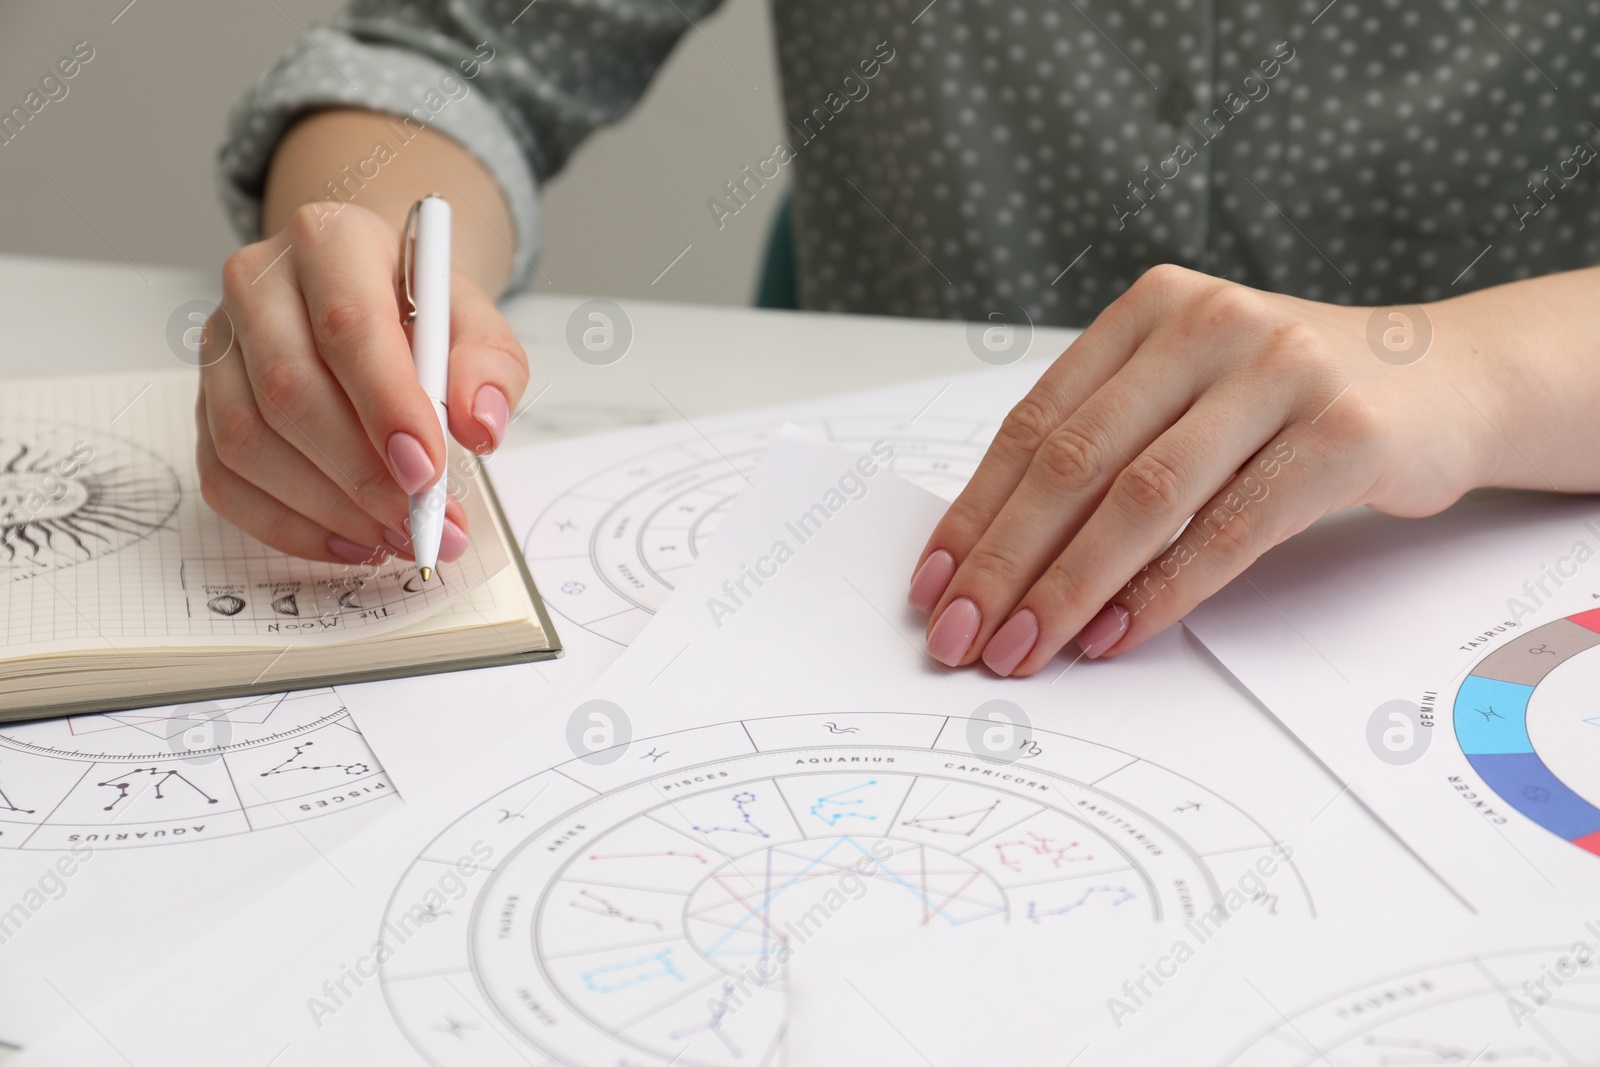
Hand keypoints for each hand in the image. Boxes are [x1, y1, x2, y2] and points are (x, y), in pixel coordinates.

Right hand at [197, 201, 527, 563]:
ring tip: (396, 534)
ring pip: (249, 441)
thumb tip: (481, 428)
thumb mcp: (475, 320)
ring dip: (328, 508)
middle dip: (362, 474)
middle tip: (422, 521)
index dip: (387, 406)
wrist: (372, 295)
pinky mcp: (205, 401)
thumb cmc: (420, 310)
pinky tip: (351, 541)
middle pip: (289, 390)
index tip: (428, 471)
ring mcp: (219, 344)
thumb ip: (490, 367)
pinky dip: (288, 526)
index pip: (348, 325)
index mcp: (329, 241)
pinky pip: (225, 478)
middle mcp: (257, 283)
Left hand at [908, 264, 1500, 674]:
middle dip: (1005, 562)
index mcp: (1152, 311)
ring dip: (1069, 589)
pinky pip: (1229, 529)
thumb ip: (1111, 444)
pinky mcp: (1343, 433)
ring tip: (1023, 649)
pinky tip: (1112, 636)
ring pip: (1143, 498)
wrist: (1448, 382)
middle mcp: (1209, 324)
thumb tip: (999, 555)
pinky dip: (1161, 593)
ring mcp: (1281, 371)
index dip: (976, 510)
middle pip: (1075, 462)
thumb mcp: (1192, 393)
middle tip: (962, 634)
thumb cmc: (1293, 400)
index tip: (934, 582)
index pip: (1037, 422)